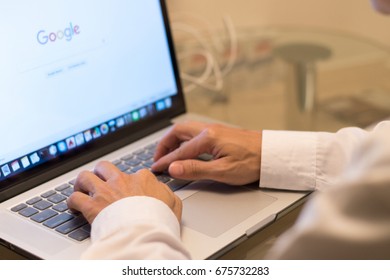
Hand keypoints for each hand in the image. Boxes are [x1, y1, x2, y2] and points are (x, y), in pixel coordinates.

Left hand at [67, 161, 181, 223]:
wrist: (145, 231)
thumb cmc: (159, 219)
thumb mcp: (173, 203)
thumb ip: (166, 192)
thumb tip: (161, 190)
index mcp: (142, 178)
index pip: (134, 173)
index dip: (130, 182)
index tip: (128, 190)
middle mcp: (121, 180)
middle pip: (104, 167)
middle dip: (100, 173)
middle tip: (99, 182)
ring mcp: (105, 191)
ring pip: (85, 177)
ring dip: (82, 183)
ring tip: (82, 189)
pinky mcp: (92, 205)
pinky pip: (75, 198)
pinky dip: (73, 202)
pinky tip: (75, 207)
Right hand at [152, 121, 261, 184]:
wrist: (271, 154)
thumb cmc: (251, 163)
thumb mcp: (222, 171)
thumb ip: (195, 169)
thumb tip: (173, 168)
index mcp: (207, 138)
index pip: (179, 151)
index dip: (165, 162)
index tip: (156, 169)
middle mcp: (208, 129)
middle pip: (178, 132)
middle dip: (164, 144)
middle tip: (158, 158)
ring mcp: (214, 129)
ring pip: (185, 130)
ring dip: (173, 140)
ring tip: (168, 154)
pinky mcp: (219, 132)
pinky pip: (194, 132)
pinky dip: (183, 140)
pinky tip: (185, 149)